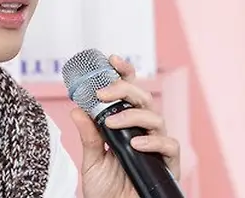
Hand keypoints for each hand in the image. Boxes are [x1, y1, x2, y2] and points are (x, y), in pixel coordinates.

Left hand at [71, 55, 180, 197]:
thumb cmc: (106, 189)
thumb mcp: (91, 160)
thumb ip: (88, 136)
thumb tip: (76, 109)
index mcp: (124, 125)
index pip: (127, 92)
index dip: (123, 73)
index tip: (111, 58)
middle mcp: (142, 131)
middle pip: (142, 98)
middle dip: (124, 88)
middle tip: (102, 92)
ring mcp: (156, 146)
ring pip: (154, 117)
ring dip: (131, 115)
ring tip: (111, 123)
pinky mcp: (168, 164)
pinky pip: (168, 144)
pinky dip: (152, 141)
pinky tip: (135, 144)